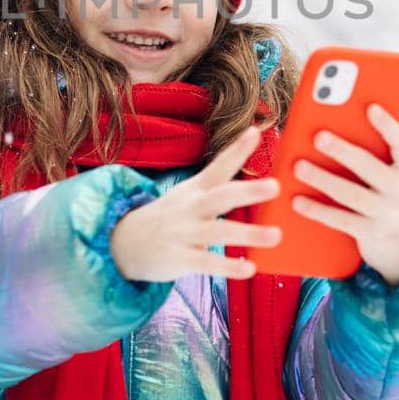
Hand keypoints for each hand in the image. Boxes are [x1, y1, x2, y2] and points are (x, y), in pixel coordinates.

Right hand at [110, 125, 283, 282]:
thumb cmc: (169, 219)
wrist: (123, 244)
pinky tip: (250, 268)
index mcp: (195, 190)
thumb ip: (220, 192)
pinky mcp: (179, 259)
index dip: (237, 150)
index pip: (218, 166)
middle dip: (247, 191)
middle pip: (220, 196)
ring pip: (218, 232)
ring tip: (275, 235)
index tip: (256, 131)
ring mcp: (183, 233)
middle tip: (276, 186)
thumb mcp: (188, 198)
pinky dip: (228, 267)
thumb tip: (263, 186)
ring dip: (247, 233)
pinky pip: (207, 263)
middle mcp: (190, 208)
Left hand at [290, 104, 398, 285]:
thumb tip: (333, 127)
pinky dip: (318, 210)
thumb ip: (375, 153)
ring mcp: (390, 216)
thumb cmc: (390, 194)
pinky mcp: (373, 235)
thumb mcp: (394, 174)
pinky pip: (342, 221)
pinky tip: (297, 200)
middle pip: (371, 168)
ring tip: (298, 166)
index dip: (388, 125)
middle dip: (344, 151)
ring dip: (324, 180)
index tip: (370, 107)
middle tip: (318, 137)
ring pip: (353, 195)